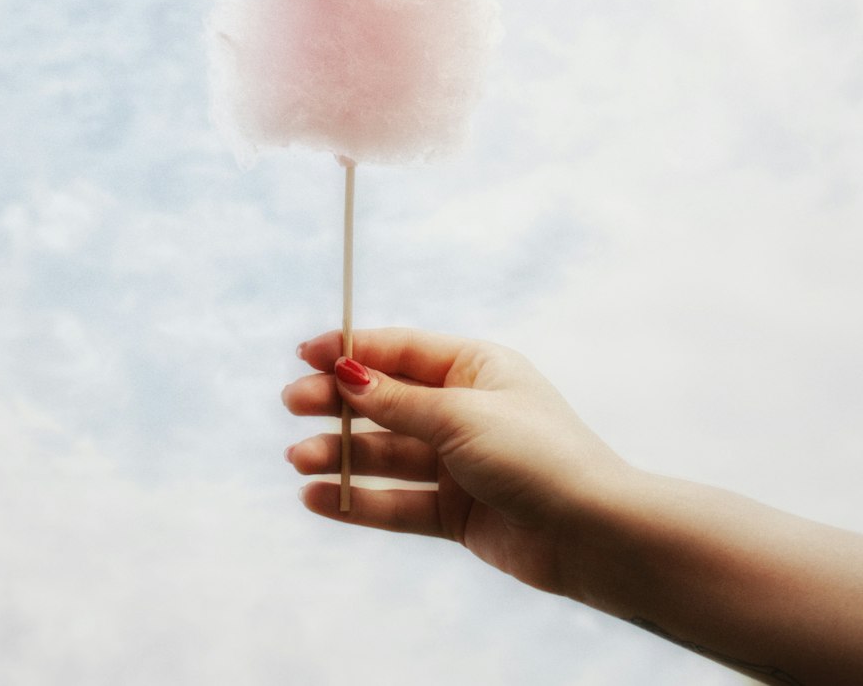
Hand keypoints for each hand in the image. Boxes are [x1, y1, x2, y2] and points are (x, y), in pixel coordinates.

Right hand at [282, 326, 627, 595]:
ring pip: (386, 453)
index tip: (304, 355)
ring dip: (341, 453)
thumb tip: (345, 373)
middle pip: (386, 401)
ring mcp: (459, 462)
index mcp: (475, 367)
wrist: (592, 533)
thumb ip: (397, 402)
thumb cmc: (537, 456)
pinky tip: (318, 498)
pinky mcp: (456, 512)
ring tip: (298, 458)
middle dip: (338, 402)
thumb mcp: (460, 416)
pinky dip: (357, 500)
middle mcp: (464, 410)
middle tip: (291, 405)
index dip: (351, 351)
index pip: (400, 351)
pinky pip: (396, 502)